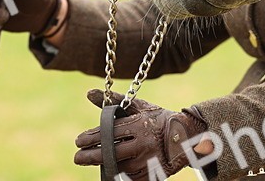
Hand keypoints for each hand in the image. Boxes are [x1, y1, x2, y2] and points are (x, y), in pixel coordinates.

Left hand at [73, 89, 209, 180]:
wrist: (187, 136)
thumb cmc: (158, 119)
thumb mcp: (139, 106)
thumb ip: (115, 100)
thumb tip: (89, 92)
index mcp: (138, 125)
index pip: (109, 133)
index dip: (91, 138)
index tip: (78, 141)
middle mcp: (142, 144)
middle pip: (110, 153)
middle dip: (90, 156)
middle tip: (77, 157)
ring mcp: (147, 161)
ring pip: (118, 167)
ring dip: (103, 166)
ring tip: (90, 161)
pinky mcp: (152, 174)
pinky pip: (130, 178)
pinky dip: (119, 174)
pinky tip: (111, 170)